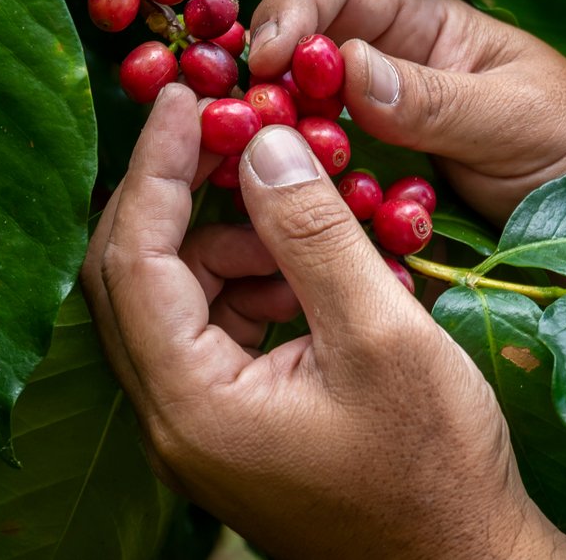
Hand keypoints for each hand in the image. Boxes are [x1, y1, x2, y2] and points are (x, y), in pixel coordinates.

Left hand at [81, 84, 565, 559]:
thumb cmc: (437, 468)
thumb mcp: (382, 335)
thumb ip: (313, 233)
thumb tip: (262, 140)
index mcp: (191, 404)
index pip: (133, 258)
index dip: (156, 167)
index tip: (187, 97)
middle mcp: (169, 421)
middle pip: (128, 277)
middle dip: (175, 194)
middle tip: (227, 129)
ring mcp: (193, 430)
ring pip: (167, 301)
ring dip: (219, 242)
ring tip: (298, 215)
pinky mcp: (224, 430)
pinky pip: (206, 333)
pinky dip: (244, 286)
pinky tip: (305, 274)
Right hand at [247, 0, 565, 224]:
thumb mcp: (520, 118)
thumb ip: (438, 97)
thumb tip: (345, 66)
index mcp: (425, 28)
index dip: (290, 10)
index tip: (268, 63)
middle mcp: (386, 73)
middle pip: (293, 51)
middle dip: (259, 80)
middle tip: (243, 128)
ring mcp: (373, 139)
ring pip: (292, 123)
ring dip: (270, 143)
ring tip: (254, 177)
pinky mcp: (369, 198)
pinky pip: (316, 188)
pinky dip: (295, 199)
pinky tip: (287, 220)